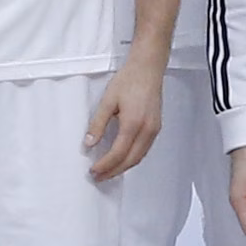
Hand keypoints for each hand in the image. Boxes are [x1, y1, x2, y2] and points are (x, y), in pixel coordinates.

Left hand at [80, 56, 162, 181]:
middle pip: (130, 160)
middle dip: (113, 171)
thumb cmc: (129, 80)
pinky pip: (144, 150)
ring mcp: (154, 130)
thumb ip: (97, 124)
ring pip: (139, 157)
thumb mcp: (107, 101)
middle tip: (98, 177)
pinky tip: (122, 159)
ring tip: (108, 171)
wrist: (148, 68)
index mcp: (133, 124)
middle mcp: (147, 130)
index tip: (93, 170)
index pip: (118, 153)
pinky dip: (132, 158)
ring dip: (123, 167)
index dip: (105, 165)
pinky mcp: (156, 127)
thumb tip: (89, 144)